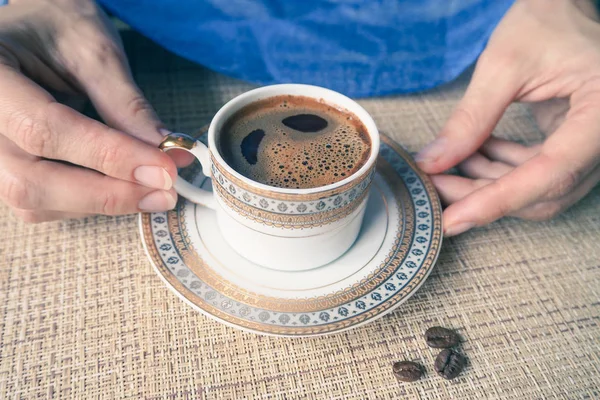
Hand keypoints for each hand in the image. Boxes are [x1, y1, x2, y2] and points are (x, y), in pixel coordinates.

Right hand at [0, 0, 179, 222]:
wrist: (30, 26)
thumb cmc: (55, 26)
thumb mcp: (94, 51)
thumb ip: (126, 105)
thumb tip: (168, 156)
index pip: (43, 129)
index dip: (108, 155)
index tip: (163, 168)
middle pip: (30, 180)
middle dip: (107, 193)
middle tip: (165, 191)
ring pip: (35, 201)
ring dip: (102, 201)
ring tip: (154, 188)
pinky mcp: (4, 171)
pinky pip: (42, 205)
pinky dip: (89, 202)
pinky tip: (124, 185)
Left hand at [416, 0, 599, 235]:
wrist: (566, 9)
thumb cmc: (546, 22)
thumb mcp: (504, 65)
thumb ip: (470, 118)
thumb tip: (432, 163)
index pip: (551, 173)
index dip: (498, 200)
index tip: (454, 219)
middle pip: (542, 191)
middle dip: (483, 194)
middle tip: (435, 187)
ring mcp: (592, 146)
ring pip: (537, 189)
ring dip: (488, 183)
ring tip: (448, 165)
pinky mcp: (574, 145)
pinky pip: (536, 173)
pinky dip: (500, 169)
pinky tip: (473, 151)